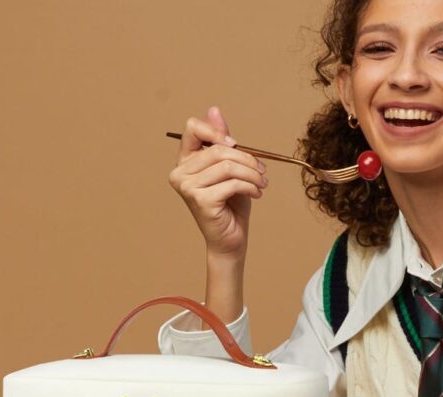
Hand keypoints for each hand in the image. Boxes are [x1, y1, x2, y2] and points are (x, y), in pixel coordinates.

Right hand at [168, 107, 267, 261]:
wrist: (230, 240)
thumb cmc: (231, 205)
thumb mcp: (230, 169)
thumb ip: (222, 142)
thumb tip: (213, 109)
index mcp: (184, 161)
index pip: (193, 128)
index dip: (217, 131)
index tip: (236, 144)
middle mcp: (180, 173)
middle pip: (217, 149)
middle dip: (247, 158)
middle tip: (262, 171)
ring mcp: (187, 187)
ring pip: (227, 166)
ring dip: (252, 173)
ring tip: (262, 183)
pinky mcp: (200, 200)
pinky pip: (232, 183)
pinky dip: (250, 186)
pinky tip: (257, 194)